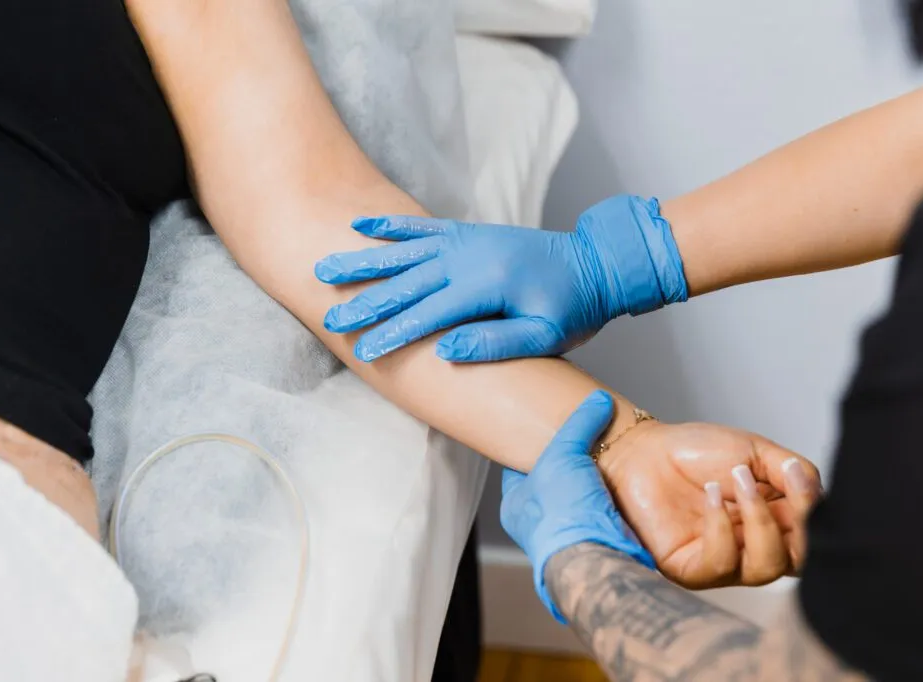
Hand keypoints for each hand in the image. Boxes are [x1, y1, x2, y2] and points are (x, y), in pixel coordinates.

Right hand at [315, 195, 687, 361]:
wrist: (596, 264)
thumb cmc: (573, 308)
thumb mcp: (547, 336)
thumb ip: (497, 343)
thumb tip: (445, 351)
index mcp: (488, 284)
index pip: (430, 312)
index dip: (395, 333)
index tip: (363, 351)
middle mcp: (471, 256)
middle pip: (407, 281)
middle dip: (366, 302)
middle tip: (330, 318)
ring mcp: (468, 241)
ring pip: (405, 251)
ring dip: (364, 262)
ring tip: (326, 270)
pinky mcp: (469, 233)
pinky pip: (423, 227)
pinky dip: (392, 226)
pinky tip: (362, 226)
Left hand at [500, 391, 654, 621]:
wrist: (596, 560)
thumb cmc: (564, 516)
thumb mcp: (564, 454)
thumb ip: (580, 425)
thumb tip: (597, 401)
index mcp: (516, 505)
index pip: (520, 466)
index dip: (535, 446)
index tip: (548, 431)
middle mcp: (538, 524)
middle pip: (553, 483)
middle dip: (570, 466)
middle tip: (586, 445)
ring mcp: (569, 536)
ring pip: (581, 500)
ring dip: (595, 486)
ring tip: (610, 464)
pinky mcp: (598, 543)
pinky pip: (605, 515)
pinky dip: (614, 502)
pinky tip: (624, 489)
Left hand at [599, 420, 821, 587]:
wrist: (645, 450)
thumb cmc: (696, 452)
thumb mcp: (755, 452)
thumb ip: (794, 472)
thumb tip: (818, 493)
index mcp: (776, 523)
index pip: (814, 538)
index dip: (815, 514)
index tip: (799, 476)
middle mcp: (754, 548)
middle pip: (798, 563)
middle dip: (797, 525)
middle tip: (778, 482)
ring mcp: (725, 562)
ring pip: (765, 569)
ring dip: (759, 521)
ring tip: (739, 479)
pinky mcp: (691, 569)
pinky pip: (719, 565)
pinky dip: (721, 528)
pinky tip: (712, 494)